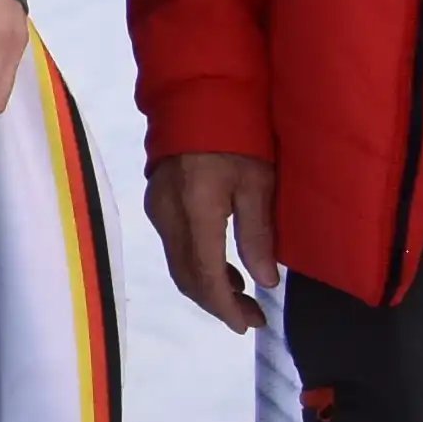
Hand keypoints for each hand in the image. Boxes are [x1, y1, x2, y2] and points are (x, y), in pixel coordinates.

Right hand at [147, 150, 277, 333]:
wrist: (198, 96)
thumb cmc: (238, 134)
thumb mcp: (258, 182)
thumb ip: (258, 233)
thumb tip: (265, 281)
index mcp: (196, 212)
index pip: (205, 276)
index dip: (225, 307)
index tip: (249, 325)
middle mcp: (168, 217)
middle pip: (187, 277)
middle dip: (217, 304)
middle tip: (252, 318)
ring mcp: (158, 210)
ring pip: (178, 265)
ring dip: (207, 287)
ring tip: (241, 296)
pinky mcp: (157, 202)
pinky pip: (175, 248)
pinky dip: (197, 266)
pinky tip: (222, 266)